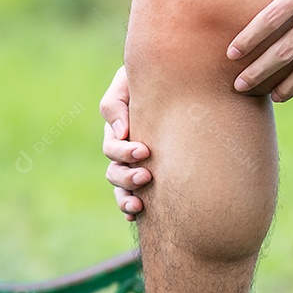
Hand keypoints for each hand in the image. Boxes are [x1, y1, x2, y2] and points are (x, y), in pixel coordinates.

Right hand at [99, 66, 151, 220]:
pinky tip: (138, 215)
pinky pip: (135, 197)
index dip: (124, 152)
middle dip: (127, 177)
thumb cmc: (154, 77)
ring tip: (140, 204)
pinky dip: (131, 209)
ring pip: (122, 189)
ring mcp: (135, 165)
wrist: (181, 78)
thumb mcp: (128, 81)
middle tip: (146, 177)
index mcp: (118, 130)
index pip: (112, 148)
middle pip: (114, 172)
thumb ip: (117, 103)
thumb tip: (120, 133)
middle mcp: (124, 150)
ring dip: (127, 197)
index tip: (144, 151)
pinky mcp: (150, 176)